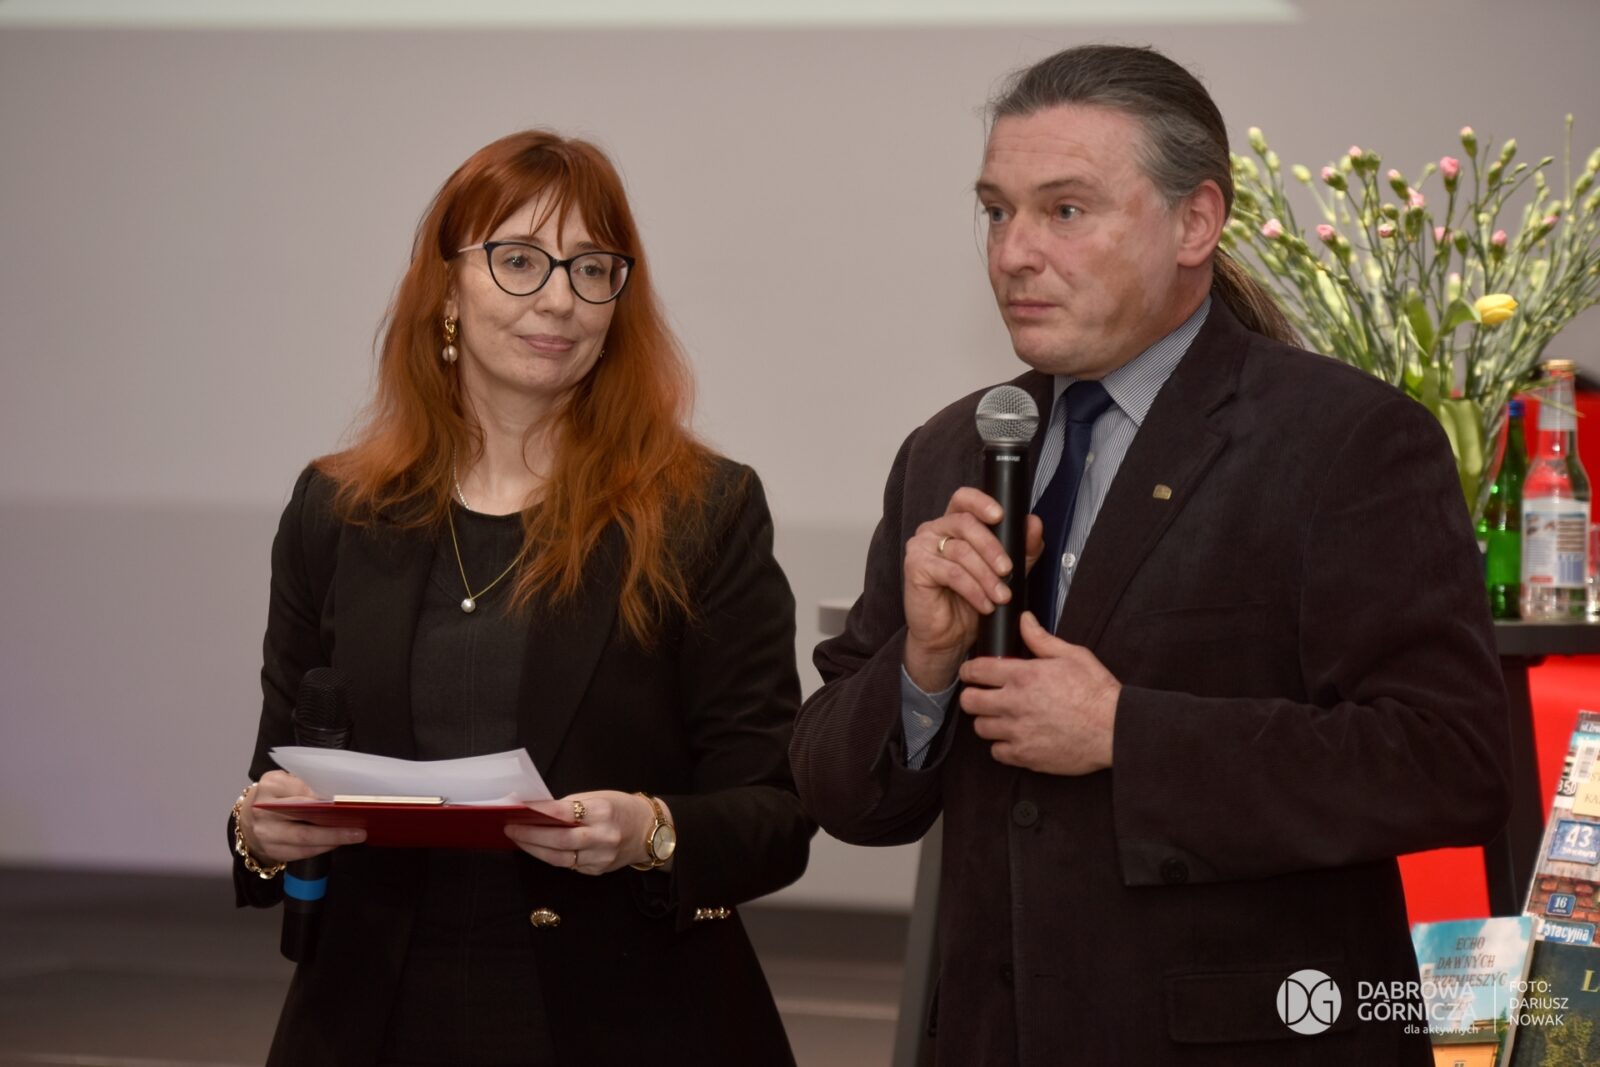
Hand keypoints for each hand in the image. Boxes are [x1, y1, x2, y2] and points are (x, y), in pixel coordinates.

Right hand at [239, 770, 365, 865]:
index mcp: (271, 786)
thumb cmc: (275, 795)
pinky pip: (301, 853)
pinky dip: (322, 848)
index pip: (303, 792)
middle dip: (334, 830)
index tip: (348, 804)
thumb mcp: (286, 781)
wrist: (249, 817)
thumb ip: (306, 785)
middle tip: (359, 830)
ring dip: (332, 841)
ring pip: (304, 843)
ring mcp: (266, 835)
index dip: (325, 801)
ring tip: (354, 836)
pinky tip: (336, 843)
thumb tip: (337, 796)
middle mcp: (264, 812)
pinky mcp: (273, 851)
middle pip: (304, 823)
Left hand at [506, 790, 665, 874]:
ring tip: (519, 840)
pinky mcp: (597, 870)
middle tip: (511, 829)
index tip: (520, 809)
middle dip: (531, 835)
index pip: (564, 813)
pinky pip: (569, 865)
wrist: (648, 831)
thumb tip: (539, 811)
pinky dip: (551, 856)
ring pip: (560, 858)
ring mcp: (601, 857)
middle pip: (559, 840)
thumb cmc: (621, 809)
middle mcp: (603, 836)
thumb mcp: (599, 797)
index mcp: (603, 812)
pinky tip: (538, 849)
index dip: (539, 812)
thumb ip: (571, 806)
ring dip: (535, 850)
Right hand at [902, 488, 1042, 691]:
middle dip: (992, 547)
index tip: (1000, 516)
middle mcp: (934, 530)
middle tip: (1008, 570)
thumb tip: (1033, 523)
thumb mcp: (1005, 573)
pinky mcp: (915, 567)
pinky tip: (985, 604)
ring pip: (961, 551)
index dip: (981, 502)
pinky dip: (973, 589)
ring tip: (1001, 597)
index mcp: (953, 524)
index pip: (964, 499)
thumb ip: (1021, 548)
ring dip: (987, 576)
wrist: (948, 638)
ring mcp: (921, 547)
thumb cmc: (971, 602)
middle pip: (965, 523)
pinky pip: (951, 573)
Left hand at [957, 611, 1121, 774]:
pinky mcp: (1025, 755)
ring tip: (1003, 718)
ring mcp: (1018, 731)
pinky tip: (1016, 737)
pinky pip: (997, 752)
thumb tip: (1024, 620)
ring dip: (988, 722)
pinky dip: (1003, 746)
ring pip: (980, 728)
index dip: (970, 670)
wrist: (1114, 730)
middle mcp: (1015, 703)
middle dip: (973, 696)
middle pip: (969, 701)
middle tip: (984, 696)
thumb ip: (1041, 639)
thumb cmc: (1097, 692)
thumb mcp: (1073, 655)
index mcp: (1024, 676)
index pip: (976, 670)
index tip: (973, 673)